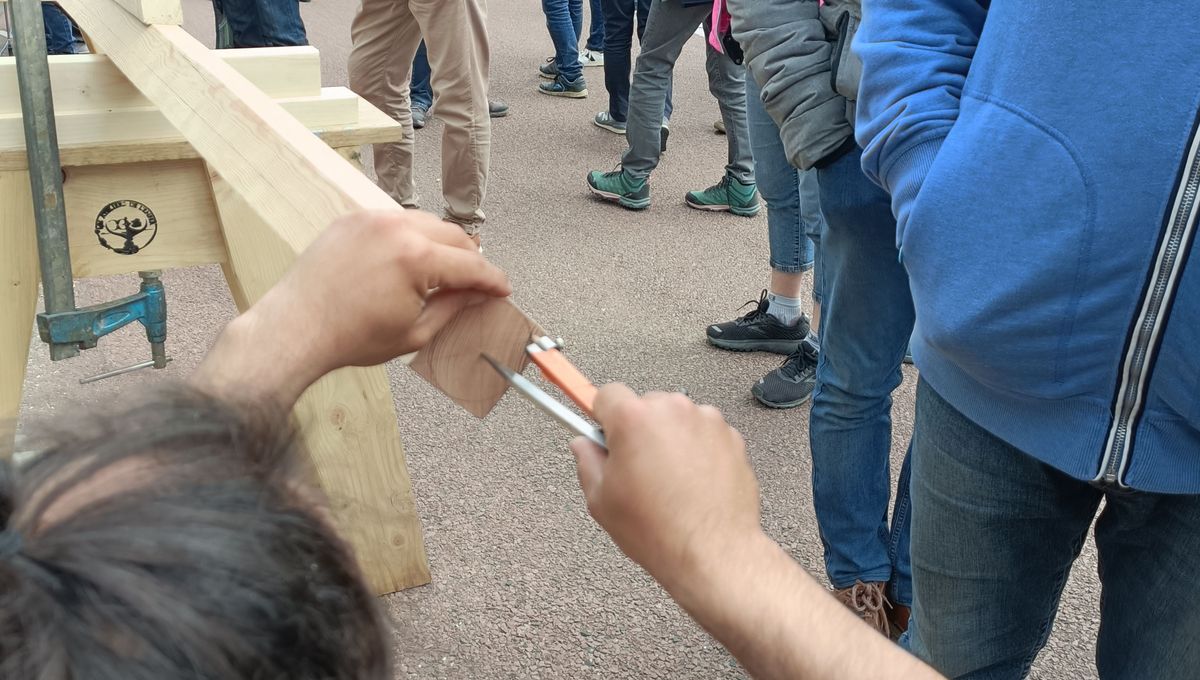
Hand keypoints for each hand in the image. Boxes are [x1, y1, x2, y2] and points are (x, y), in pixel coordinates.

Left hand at [255, 209, 509, 369]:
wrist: (297, 327)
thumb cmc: (350, 336)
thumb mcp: (414, 331)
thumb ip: (453, 307)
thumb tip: (476, 296)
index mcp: (417, 258)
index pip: (471, 265)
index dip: (493, 280)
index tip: (502, 289)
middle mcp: (397, 228)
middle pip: (454, 236)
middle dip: (471, 259)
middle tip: (477, 283)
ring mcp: (372, 218)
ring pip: (426, 222)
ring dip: (442, 244)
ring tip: (445, 270)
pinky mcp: (353, 218)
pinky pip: (395, 219)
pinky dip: (411, 235)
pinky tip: (412, 258)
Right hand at [570, 384, 762, 588]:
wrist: (713, 552)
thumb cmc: (659, 530)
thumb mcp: (603, 501)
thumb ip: (588, 463)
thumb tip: (583, 445)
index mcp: (634, 419)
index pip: (608, 394)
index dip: (603, 416)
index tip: (605, 433)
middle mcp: (672, 409)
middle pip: (645, 405)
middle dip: (639, 430)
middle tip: (638, 468)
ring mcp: (706, 420)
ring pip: (677, 419)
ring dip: (670, 438)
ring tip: (671, 481)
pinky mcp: (731, 436)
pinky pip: (704, 433)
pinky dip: (698, 450)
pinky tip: (694, 483)